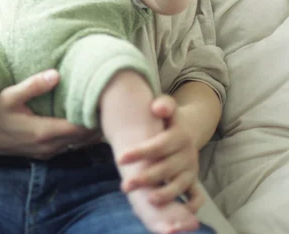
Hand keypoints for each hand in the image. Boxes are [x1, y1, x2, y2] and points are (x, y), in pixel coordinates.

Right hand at [0, 70, 100, 159]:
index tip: (107, 101)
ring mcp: (45, 152)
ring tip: (103, 110)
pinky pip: (69, 146)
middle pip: (84, 138)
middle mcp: (48, 146)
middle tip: (111, 103)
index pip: (80, 128)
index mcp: (43, 132)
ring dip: (91, 131)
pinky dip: (81, 136)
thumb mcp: (9, 96)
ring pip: (78, 144)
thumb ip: (33, 86)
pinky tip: (85, 122)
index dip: (95, 117)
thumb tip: (56, 74)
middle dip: (98, 123)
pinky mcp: (42, 153)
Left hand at [117, 95, 203, 212]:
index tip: (120, 157)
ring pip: (180, 185)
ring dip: (165, 194)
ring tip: (147, 200)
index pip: (159, 145)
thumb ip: (164, 104)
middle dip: (146, 178)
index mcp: (179, 135)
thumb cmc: (167, 118)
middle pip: (167, 168)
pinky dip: (190, 205)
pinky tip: (177, 213)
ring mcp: (192, 169)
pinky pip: (197, 196)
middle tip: (125, 186)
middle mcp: (187, 154)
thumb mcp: (167, 105)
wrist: (188, 128)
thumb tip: (157, 108)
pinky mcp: (194, 181)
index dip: (140, 152)